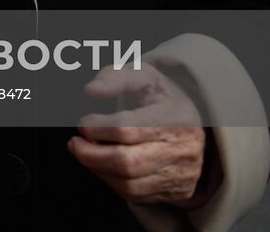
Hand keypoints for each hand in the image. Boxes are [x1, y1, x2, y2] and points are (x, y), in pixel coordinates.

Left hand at [68, 62, 206, 206]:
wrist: (195, 123)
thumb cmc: (161, 98)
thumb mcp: (143, 75)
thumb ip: (115, 77)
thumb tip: (91, 90)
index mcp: (176, 117)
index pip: (128, 128)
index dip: (98, 127)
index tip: (84, 122)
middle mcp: (183, 149)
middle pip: (128, 161)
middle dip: (92, 155)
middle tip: (75, 144)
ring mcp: (182, 173)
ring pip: (130, 183)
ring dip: (98, 169)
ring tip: (85, 153)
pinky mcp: (178, 191)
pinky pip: (137, 195)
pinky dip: (112, 182)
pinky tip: (103, 166)